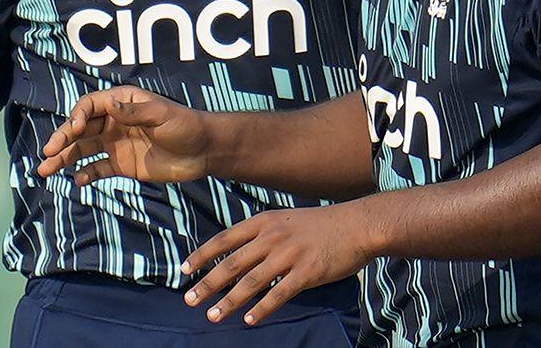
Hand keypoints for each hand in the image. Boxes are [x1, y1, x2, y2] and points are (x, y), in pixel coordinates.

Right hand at [35, 85, 210, 184]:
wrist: (203, 151)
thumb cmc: (185, 125)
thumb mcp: (162, 115)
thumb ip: (135, 112)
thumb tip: (110, 105)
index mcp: (122, 103)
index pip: (90, 106)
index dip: (78, 116)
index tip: (74, 129)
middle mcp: (114, 121)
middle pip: (81, 129)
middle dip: (62, 139)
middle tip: (48, 153)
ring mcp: (116, 144)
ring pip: (83, 150)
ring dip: (64, 159)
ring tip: (45, 171)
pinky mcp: (122, 165)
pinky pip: (98, 169)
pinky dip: (86, 174)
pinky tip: (78, 181)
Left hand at [180, 203, 373, 324]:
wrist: (357, 225)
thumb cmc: (321, 225)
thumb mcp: (285, 219)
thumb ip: (262, 234)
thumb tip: (238, 255)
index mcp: (265, 222)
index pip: (224, 239)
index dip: (202, 255)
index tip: (184, 270)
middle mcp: (273, 236)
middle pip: (232, 263)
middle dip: (207, 283)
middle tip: (189, 300)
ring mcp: (289, 254)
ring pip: (251, 281)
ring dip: (229, 301)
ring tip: (213, 316)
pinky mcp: (307, 272)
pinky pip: (279, 293)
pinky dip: (262, 308)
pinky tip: (249, 320)